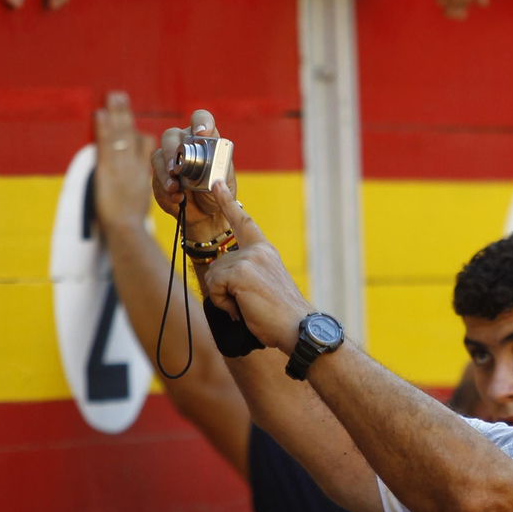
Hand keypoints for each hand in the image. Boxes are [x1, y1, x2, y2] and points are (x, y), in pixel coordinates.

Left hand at [92, 91, 154, 232]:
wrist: (127, 228)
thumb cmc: (132, 222)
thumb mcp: (140, 202)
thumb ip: (136, 188)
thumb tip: (132, 187)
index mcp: (143, 173)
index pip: (145, 146)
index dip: (138, 134)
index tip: (132, 123)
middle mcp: (134, 165)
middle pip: (131, 133)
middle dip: (125, 114)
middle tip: (119, 96)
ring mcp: (122, 165)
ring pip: (121, 133)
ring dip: (116, 113)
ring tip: (112, 96)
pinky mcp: (108, 169)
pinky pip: (106, 143)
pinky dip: (103, 127)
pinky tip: (99, 113)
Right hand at [150, 108, 238, 237]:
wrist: (207, 214)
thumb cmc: (218, 192)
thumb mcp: (225, 180)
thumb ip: (220, 168)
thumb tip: (212, 164)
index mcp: (204, 139)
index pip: (200, 119)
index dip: (200, 121)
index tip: (201, 132)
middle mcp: (184, 144)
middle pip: (171, 135)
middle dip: (172, 150)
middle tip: (175, 167)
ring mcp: (169, 158)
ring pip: (159, 155)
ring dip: (164, 171)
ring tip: (174, 187)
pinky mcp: (159, 174)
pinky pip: (155, 175)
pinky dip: (165, 186)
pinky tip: (177, 197)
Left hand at [202, 180, 314, 352]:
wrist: (298, 327)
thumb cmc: (283, 315)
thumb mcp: (266, 285)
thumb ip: (248, 272)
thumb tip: (221, 277)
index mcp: (266, 251)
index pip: (244, 222)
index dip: (228, 202)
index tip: (217, 184)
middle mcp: (258, 250)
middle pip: (218, 264)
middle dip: (225, 289)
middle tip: (249, 304)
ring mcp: (249, 259)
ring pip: (214, 276)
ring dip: (225, 297)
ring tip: (249, 307)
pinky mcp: (240, 271)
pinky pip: (215, 285)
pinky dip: (224, 302)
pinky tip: (243, 309)